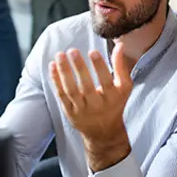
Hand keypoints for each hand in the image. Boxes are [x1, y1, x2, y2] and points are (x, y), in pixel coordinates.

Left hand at [50, 42, 132, 171]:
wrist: (103, 131)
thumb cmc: (114, 103)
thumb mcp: (123, 87)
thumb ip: (120, 66)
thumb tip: (120, 44)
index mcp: (112, 98)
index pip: (106, 81)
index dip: (99, 66)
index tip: (92, 51)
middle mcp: (97, 105)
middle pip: (86, 86)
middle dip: (79, 68)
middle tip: (72, 50)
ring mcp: (81, 109)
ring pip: (71, 90)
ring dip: (64, 72)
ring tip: (59, 55)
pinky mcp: (69, 111)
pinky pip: (61, 95)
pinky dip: (56, 80)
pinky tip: (52, 66)